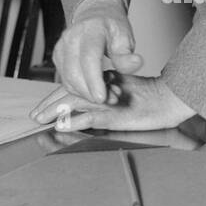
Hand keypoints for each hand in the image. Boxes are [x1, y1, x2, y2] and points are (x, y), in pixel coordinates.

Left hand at [31, 75, 194, 132]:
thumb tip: (90, 110)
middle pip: (70, 93)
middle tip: (34, 115)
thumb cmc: (154, 100)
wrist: (171, 98)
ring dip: (55, 111)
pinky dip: (74, 121)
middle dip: (50, 104)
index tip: (43, 107)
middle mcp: (103, 87)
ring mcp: (108, 100)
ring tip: (40, 119)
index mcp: (105, 81)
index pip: (76, 87)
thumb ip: (109, 100)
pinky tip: (61, 125)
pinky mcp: (114, 113)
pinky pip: (90, 116)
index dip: (57, 97)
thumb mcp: (126, 97)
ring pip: (75, 103)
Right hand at [52, 0, 142, 103]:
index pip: (89, 58)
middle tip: (112, 99)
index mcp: (90, 30)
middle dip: (91, 93)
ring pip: (68, 80)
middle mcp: (71, 38)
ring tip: (108, 92)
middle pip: (74, 73)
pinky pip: (66, 81)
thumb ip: (127, 53)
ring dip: (86, 94)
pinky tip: (96, 88)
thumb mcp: (125, 36)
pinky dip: (81, 90)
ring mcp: (61, 48)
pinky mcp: (57, 58)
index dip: (94, 81)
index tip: (103, 98)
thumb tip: (135, 63)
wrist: (96, 15)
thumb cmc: (111, 27)